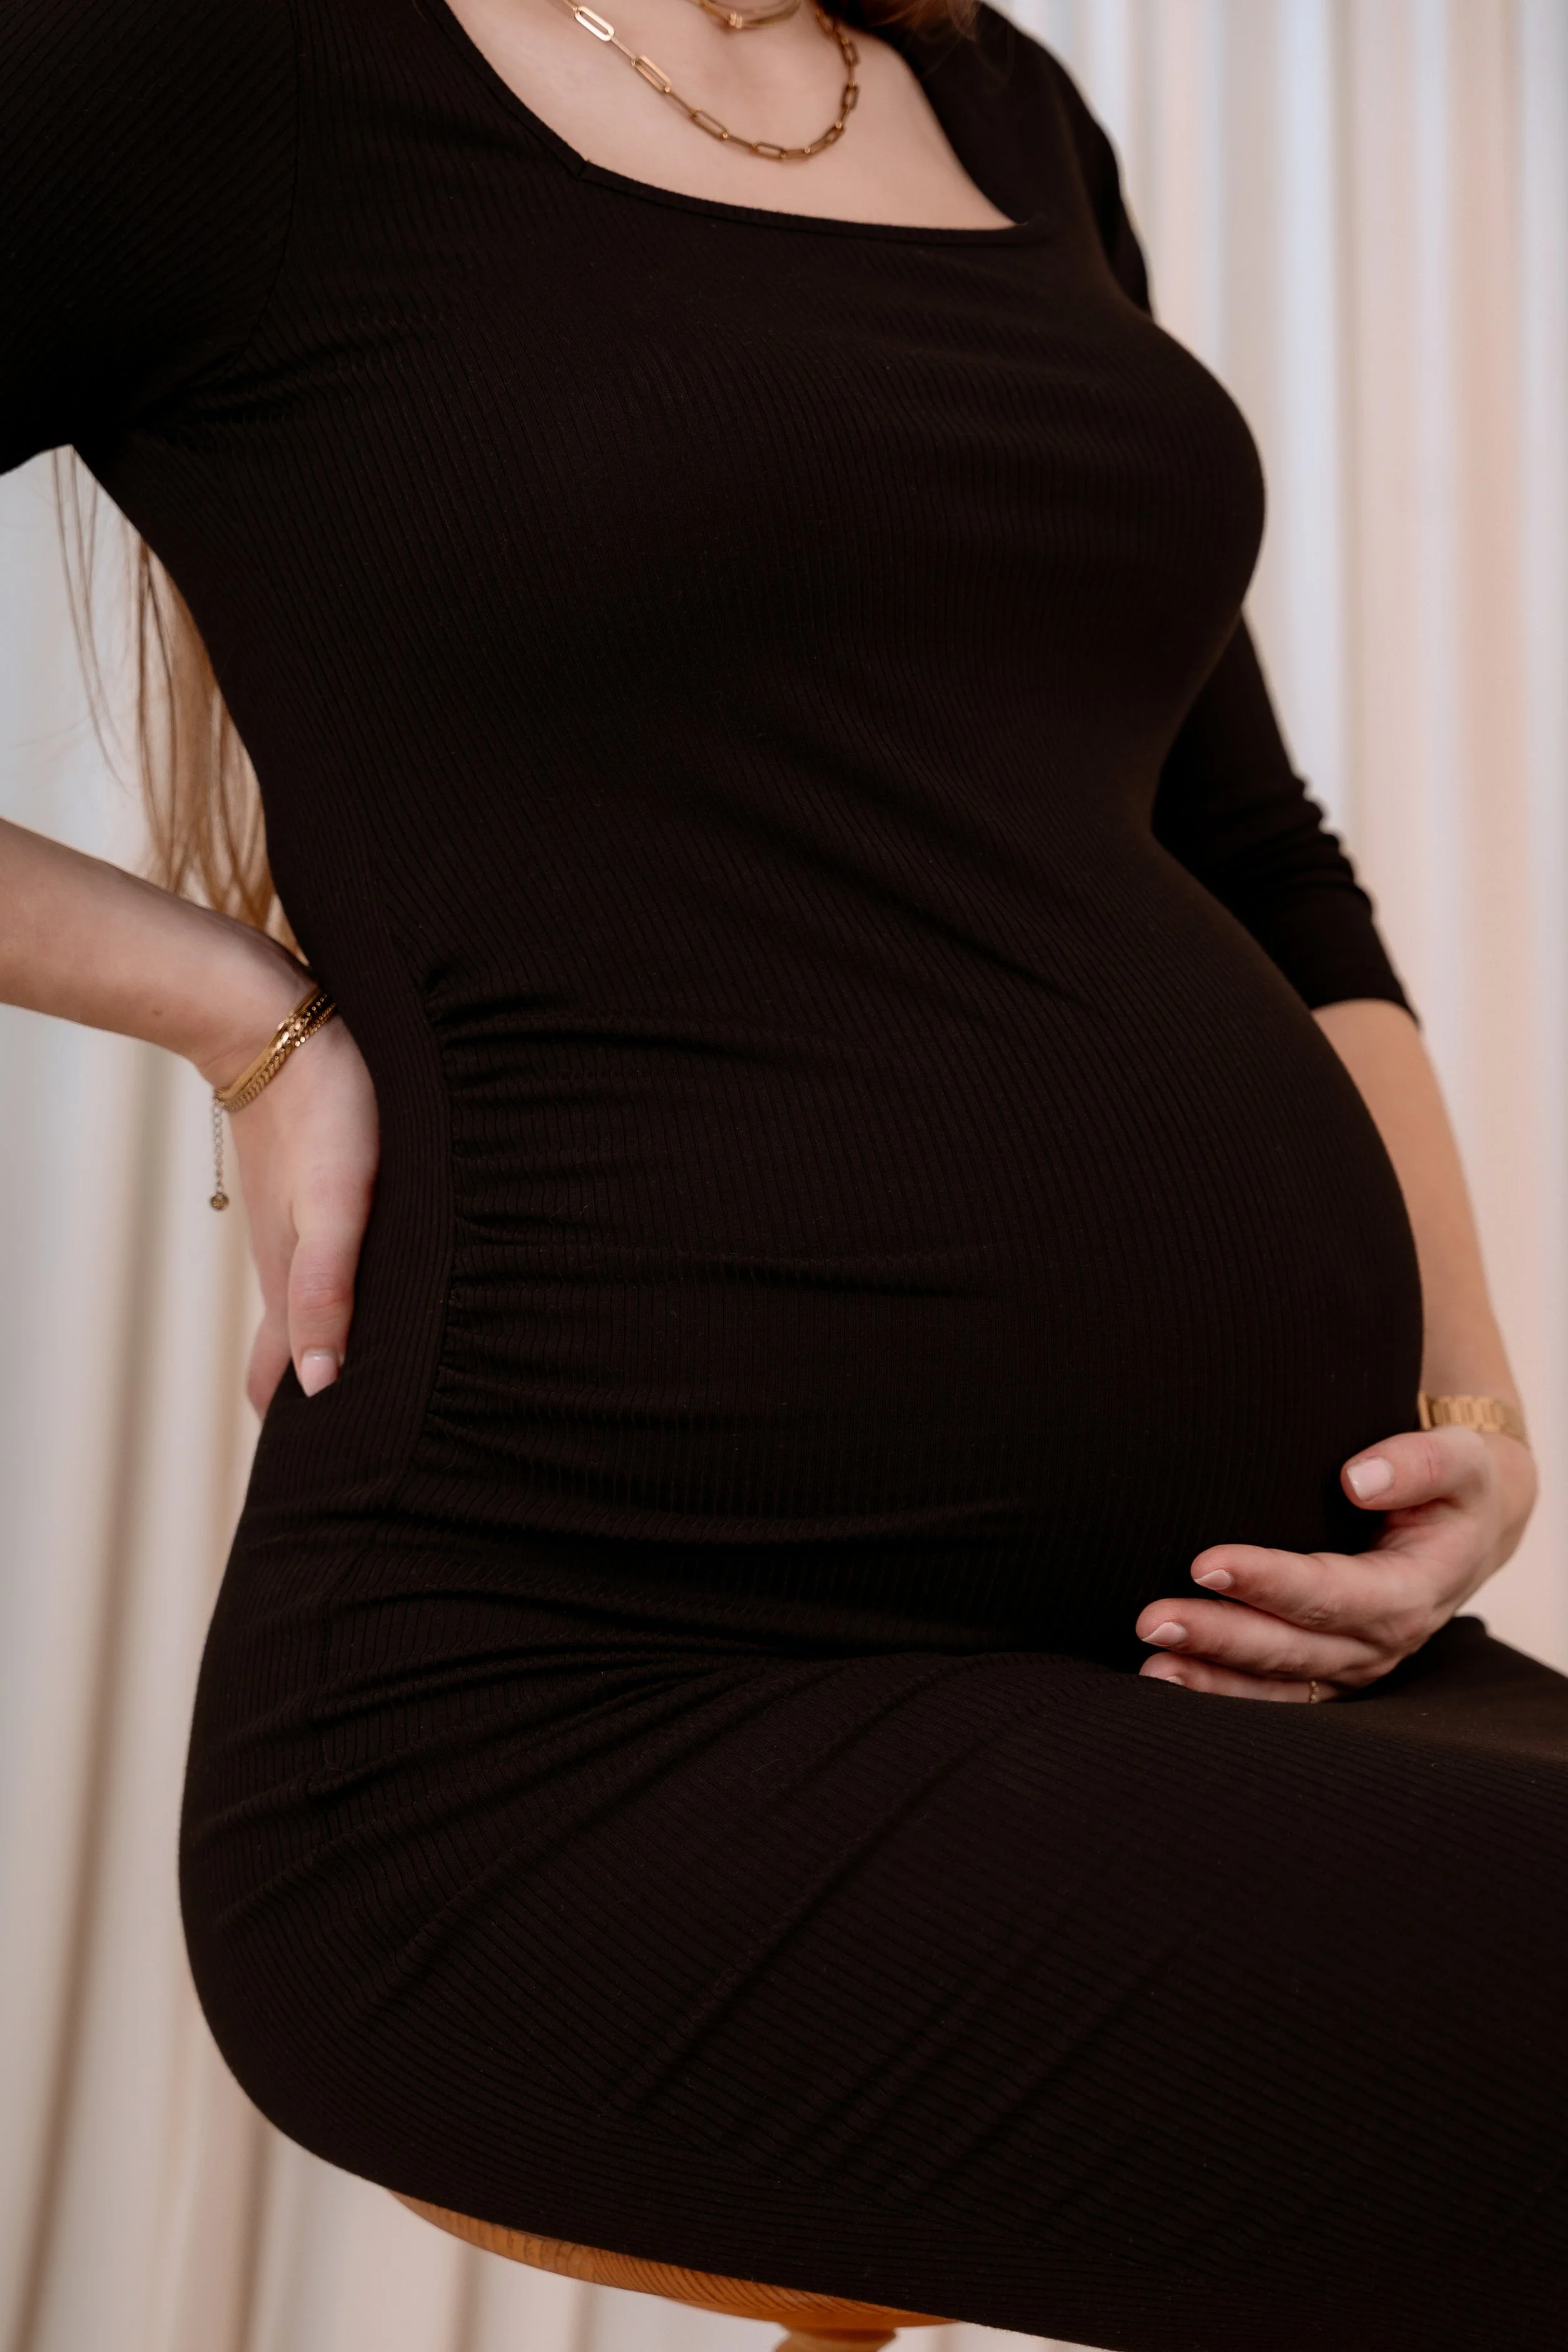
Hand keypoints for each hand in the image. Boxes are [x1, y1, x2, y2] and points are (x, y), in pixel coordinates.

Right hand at [207, 992, 378, 1414]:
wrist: (274, 1021)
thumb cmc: (324, 1107)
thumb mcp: (338, 1204)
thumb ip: (331, 1288)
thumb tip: (323, 1386)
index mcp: (293, 1283)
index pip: (287, 1382)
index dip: (305, 1434)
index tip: (324, 1485)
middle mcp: (290, 1265)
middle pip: (296, 1355)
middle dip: (316, 1403)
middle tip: (346, 1456)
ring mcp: (297, 1230)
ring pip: (309, 1310)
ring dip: (329, 1352)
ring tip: (361, 1392)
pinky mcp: (311, 1194)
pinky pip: (322, 1268)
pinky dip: (338, 1303)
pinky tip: (363, 1299)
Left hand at [1136, 1426, 1537, 1701]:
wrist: (1467, 1530)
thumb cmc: (1454, 1489)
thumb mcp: (1460, 1462)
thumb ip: (1420, 1463)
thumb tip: (1357, 1479)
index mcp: (1410, 1592)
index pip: (1331, 1593)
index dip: (1268, 1581)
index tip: (1205, 1563)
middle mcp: (1380, 1642)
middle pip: (1291, 1647)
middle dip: (1219, 1636)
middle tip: (1151, 1619)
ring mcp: (1353, 1666)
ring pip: (1276, 1683)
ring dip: (1210, 1677)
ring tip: (1150, 1664)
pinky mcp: (1329, 1674)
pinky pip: (1274, 1695)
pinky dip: (1222, 1694)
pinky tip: (1169, 1682)